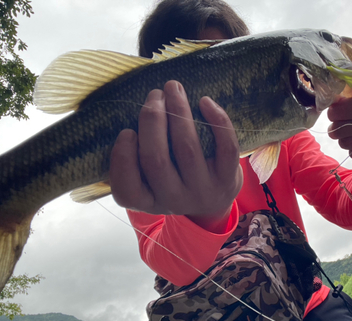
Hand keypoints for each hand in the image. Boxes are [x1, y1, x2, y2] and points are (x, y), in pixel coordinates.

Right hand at [109, 81, 242, 231]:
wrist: (215, 200)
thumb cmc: (174, 179)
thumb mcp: (150, 181)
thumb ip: (136, 158)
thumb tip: (132, 113)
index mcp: (148, 201)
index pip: (127, 191)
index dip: (123, 159)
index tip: (126, 131)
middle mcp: (175, 200)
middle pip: (156, 160)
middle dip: (152, 120)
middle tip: (154, 95)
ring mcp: (204, 191)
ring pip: (188, 148)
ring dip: (179, 111)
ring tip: (173, 88)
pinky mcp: (228, 180)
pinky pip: (226, 148)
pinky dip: (217, 121)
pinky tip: (205, 102)